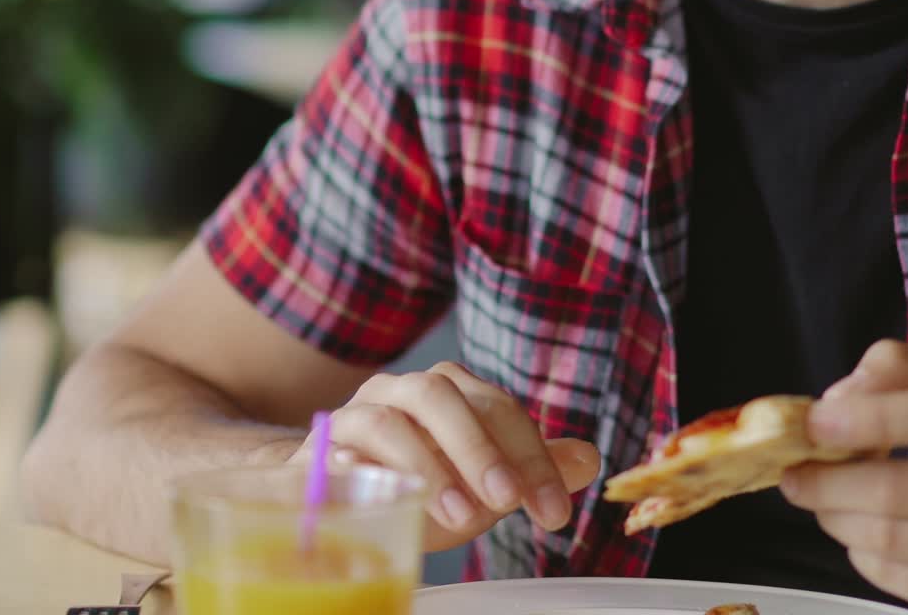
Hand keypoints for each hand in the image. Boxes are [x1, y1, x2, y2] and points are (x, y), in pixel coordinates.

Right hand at [288, 360, 600, 551]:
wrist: (338, 492)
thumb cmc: (420, 485)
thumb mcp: (481, 483)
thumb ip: (529, 469)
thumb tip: (588, 458)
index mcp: (450, 391)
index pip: (497, 406)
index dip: (531, 456)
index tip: (555, 513)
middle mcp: (402, 392)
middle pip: (441, 394)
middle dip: (479, 446)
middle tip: (507, 500)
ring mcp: (356, 415)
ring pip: (388, 418)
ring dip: (425, 464)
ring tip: (456, 515)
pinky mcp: (319, 451)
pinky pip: (333, 452)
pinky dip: (357, 471)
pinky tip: (383, 496)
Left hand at [781, 339, 907, 614]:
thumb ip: (898, 367)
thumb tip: (837, 399)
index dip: (868, 416)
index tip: (814, 422)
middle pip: (899, 489)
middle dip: (827, 481)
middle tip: (795, 472)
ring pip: (889, 537)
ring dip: (834, 516)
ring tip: (821, 497)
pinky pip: (897, 576)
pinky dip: (862, 552)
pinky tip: (865, 533)